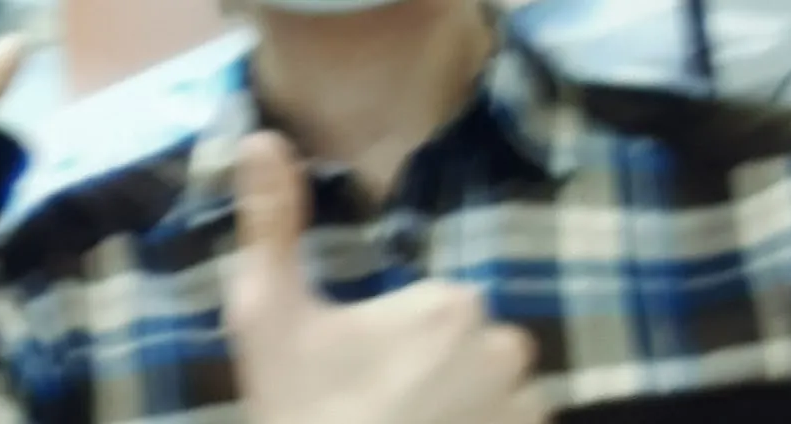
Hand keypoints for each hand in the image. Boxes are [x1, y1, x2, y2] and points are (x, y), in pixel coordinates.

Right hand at [221, 132, 550, 423]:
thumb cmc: (299, 411)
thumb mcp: (266, 316)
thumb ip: (272, 223)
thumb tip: (262, 136)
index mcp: (451, 304)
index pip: (433, 312)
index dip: (392, 345)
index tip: (356, 378)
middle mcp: (509, 348)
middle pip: (470, 352)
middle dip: (434, 378)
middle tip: (378, 412)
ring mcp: (529, 411)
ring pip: (494, 396)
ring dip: (462, 414)